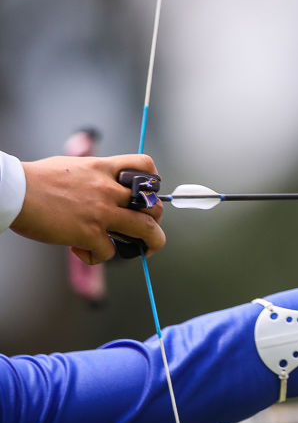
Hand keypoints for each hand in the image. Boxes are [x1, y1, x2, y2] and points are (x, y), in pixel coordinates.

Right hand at [10, 154, 165, 263]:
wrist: (14, 190)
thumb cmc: (35, 179)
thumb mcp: (72, 165)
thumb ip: (93, 175)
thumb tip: (100, 185)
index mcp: (103, 169)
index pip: (144, 166)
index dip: (154, 181)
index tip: (148, 194)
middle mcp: (108, 190)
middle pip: (153, 205)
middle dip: (157, 220)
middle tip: (149, 229)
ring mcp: (101, 212)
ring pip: (146, 230)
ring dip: (151, 243)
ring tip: (144, 249)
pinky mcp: (89, 233)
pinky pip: (109, 252)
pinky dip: (98, 256)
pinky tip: (81, 251)